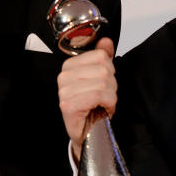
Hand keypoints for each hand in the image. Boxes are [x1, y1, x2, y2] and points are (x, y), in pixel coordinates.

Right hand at [57, 37, 116, 161]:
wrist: (88, 134)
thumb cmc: (93, 108)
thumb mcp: (100, 79)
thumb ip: (102, 58)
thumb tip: (106, 41)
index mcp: (69, 66)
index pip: (100, 56)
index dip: (109, 72)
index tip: (104, 85)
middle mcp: (64, 77)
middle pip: (104, 69)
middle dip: (111, 86)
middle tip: (103, 98)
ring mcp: (64, 91)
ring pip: (103, 82)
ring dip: (110, 97)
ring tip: (102, 105)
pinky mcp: (68, 104)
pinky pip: (99, 95)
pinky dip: (108, 104)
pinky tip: (101, 109)